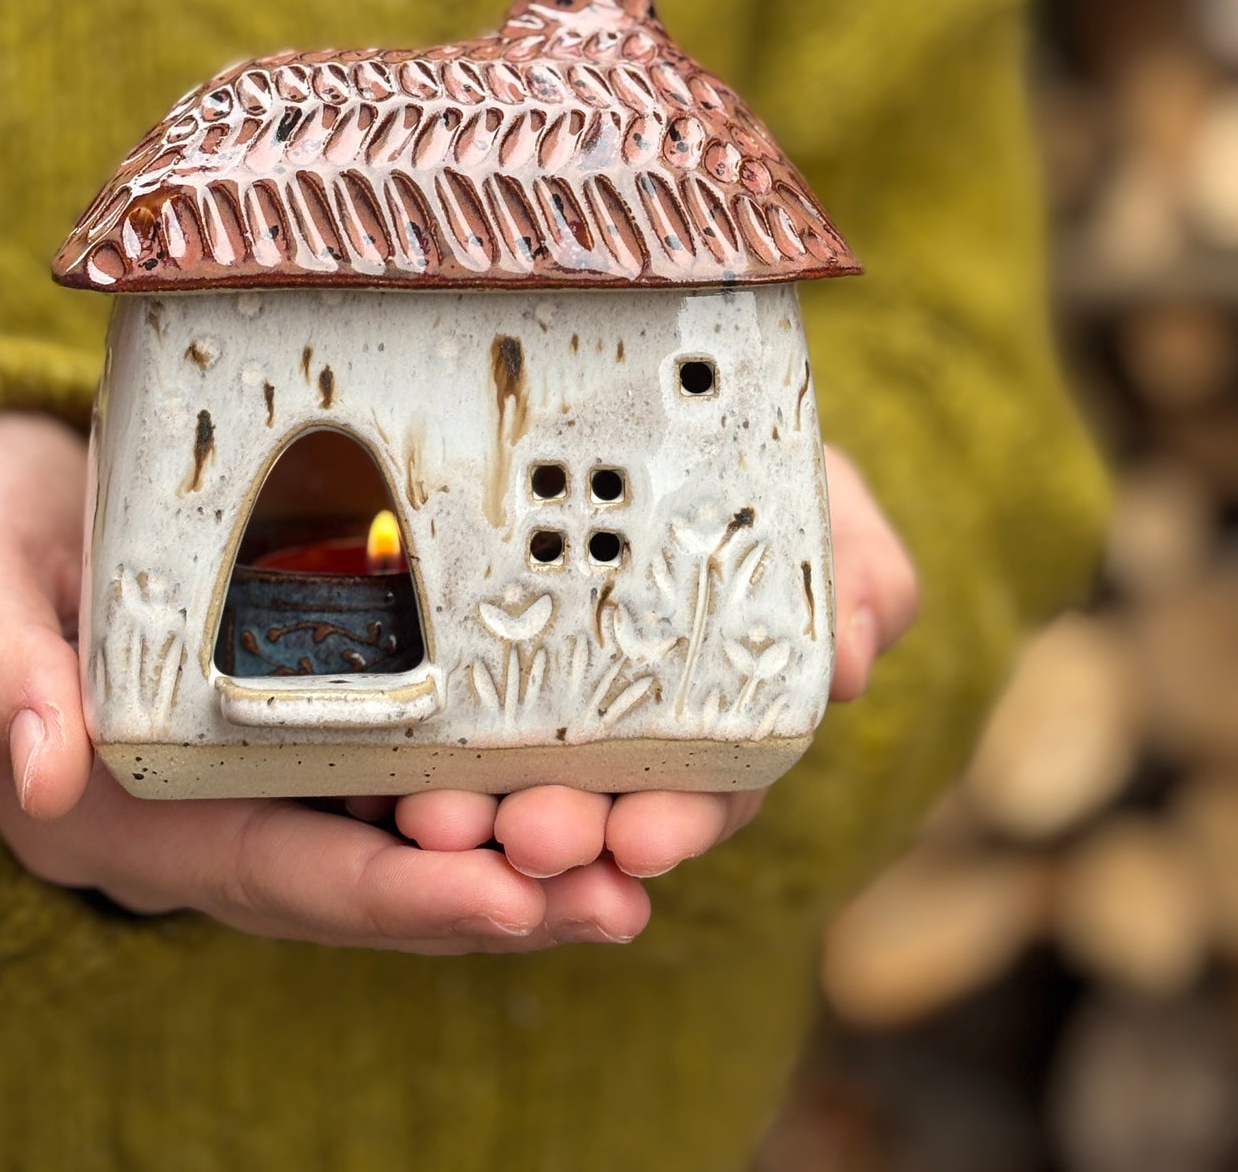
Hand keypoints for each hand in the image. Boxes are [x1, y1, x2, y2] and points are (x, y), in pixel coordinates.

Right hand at [0, 417, 915, 952]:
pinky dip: (494, 773)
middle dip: (501, 891)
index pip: (283, 873)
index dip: (399, 894)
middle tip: (625, 883)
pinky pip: (408, 762)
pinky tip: (585, 762)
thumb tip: (45, 768)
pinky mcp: (304, 710)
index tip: (510, 897)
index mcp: (133, 808)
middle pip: (374, 877)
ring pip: (408, 833)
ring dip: (523, 848)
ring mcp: (264, 769)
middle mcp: (213, 812)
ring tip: (644, 845)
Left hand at [416, 444, 919, 882]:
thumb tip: (848, 664)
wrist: (648, 408)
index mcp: (722, 705)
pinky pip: (438, 736)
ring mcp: (547, 702)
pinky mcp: (466, 671)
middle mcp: (634, 725)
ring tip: (439, 820)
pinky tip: (388, 784)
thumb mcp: (825, 500)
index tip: (641, 842)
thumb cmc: (750, 468)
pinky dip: (417, 765)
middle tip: (532, 836)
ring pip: (514, 787)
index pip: (708, 790)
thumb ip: (861, 572)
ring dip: (481, 819)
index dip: (680, 823)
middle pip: (601, 810)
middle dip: (570, 834)